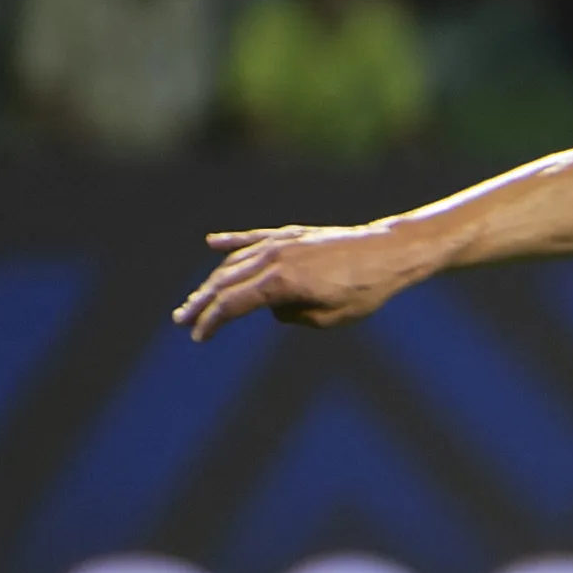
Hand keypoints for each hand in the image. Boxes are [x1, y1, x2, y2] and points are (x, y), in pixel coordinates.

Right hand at [172, 223, 437, 339]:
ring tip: (196, 297)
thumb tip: (272, 308)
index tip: (199, 337)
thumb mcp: (330, 318)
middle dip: (201, 303)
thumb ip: (293, 316)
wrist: (390, 251)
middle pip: (224, 282)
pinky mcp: (292, 235)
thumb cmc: (365, 290)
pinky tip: (212, 244)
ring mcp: (281, 243)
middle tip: (182, 320)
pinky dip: (232, 242)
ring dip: (212, 280)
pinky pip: (254, 238)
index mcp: (280, 282)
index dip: (212, 322)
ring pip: (235, 261)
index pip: (232, 305)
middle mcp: (273, 258)